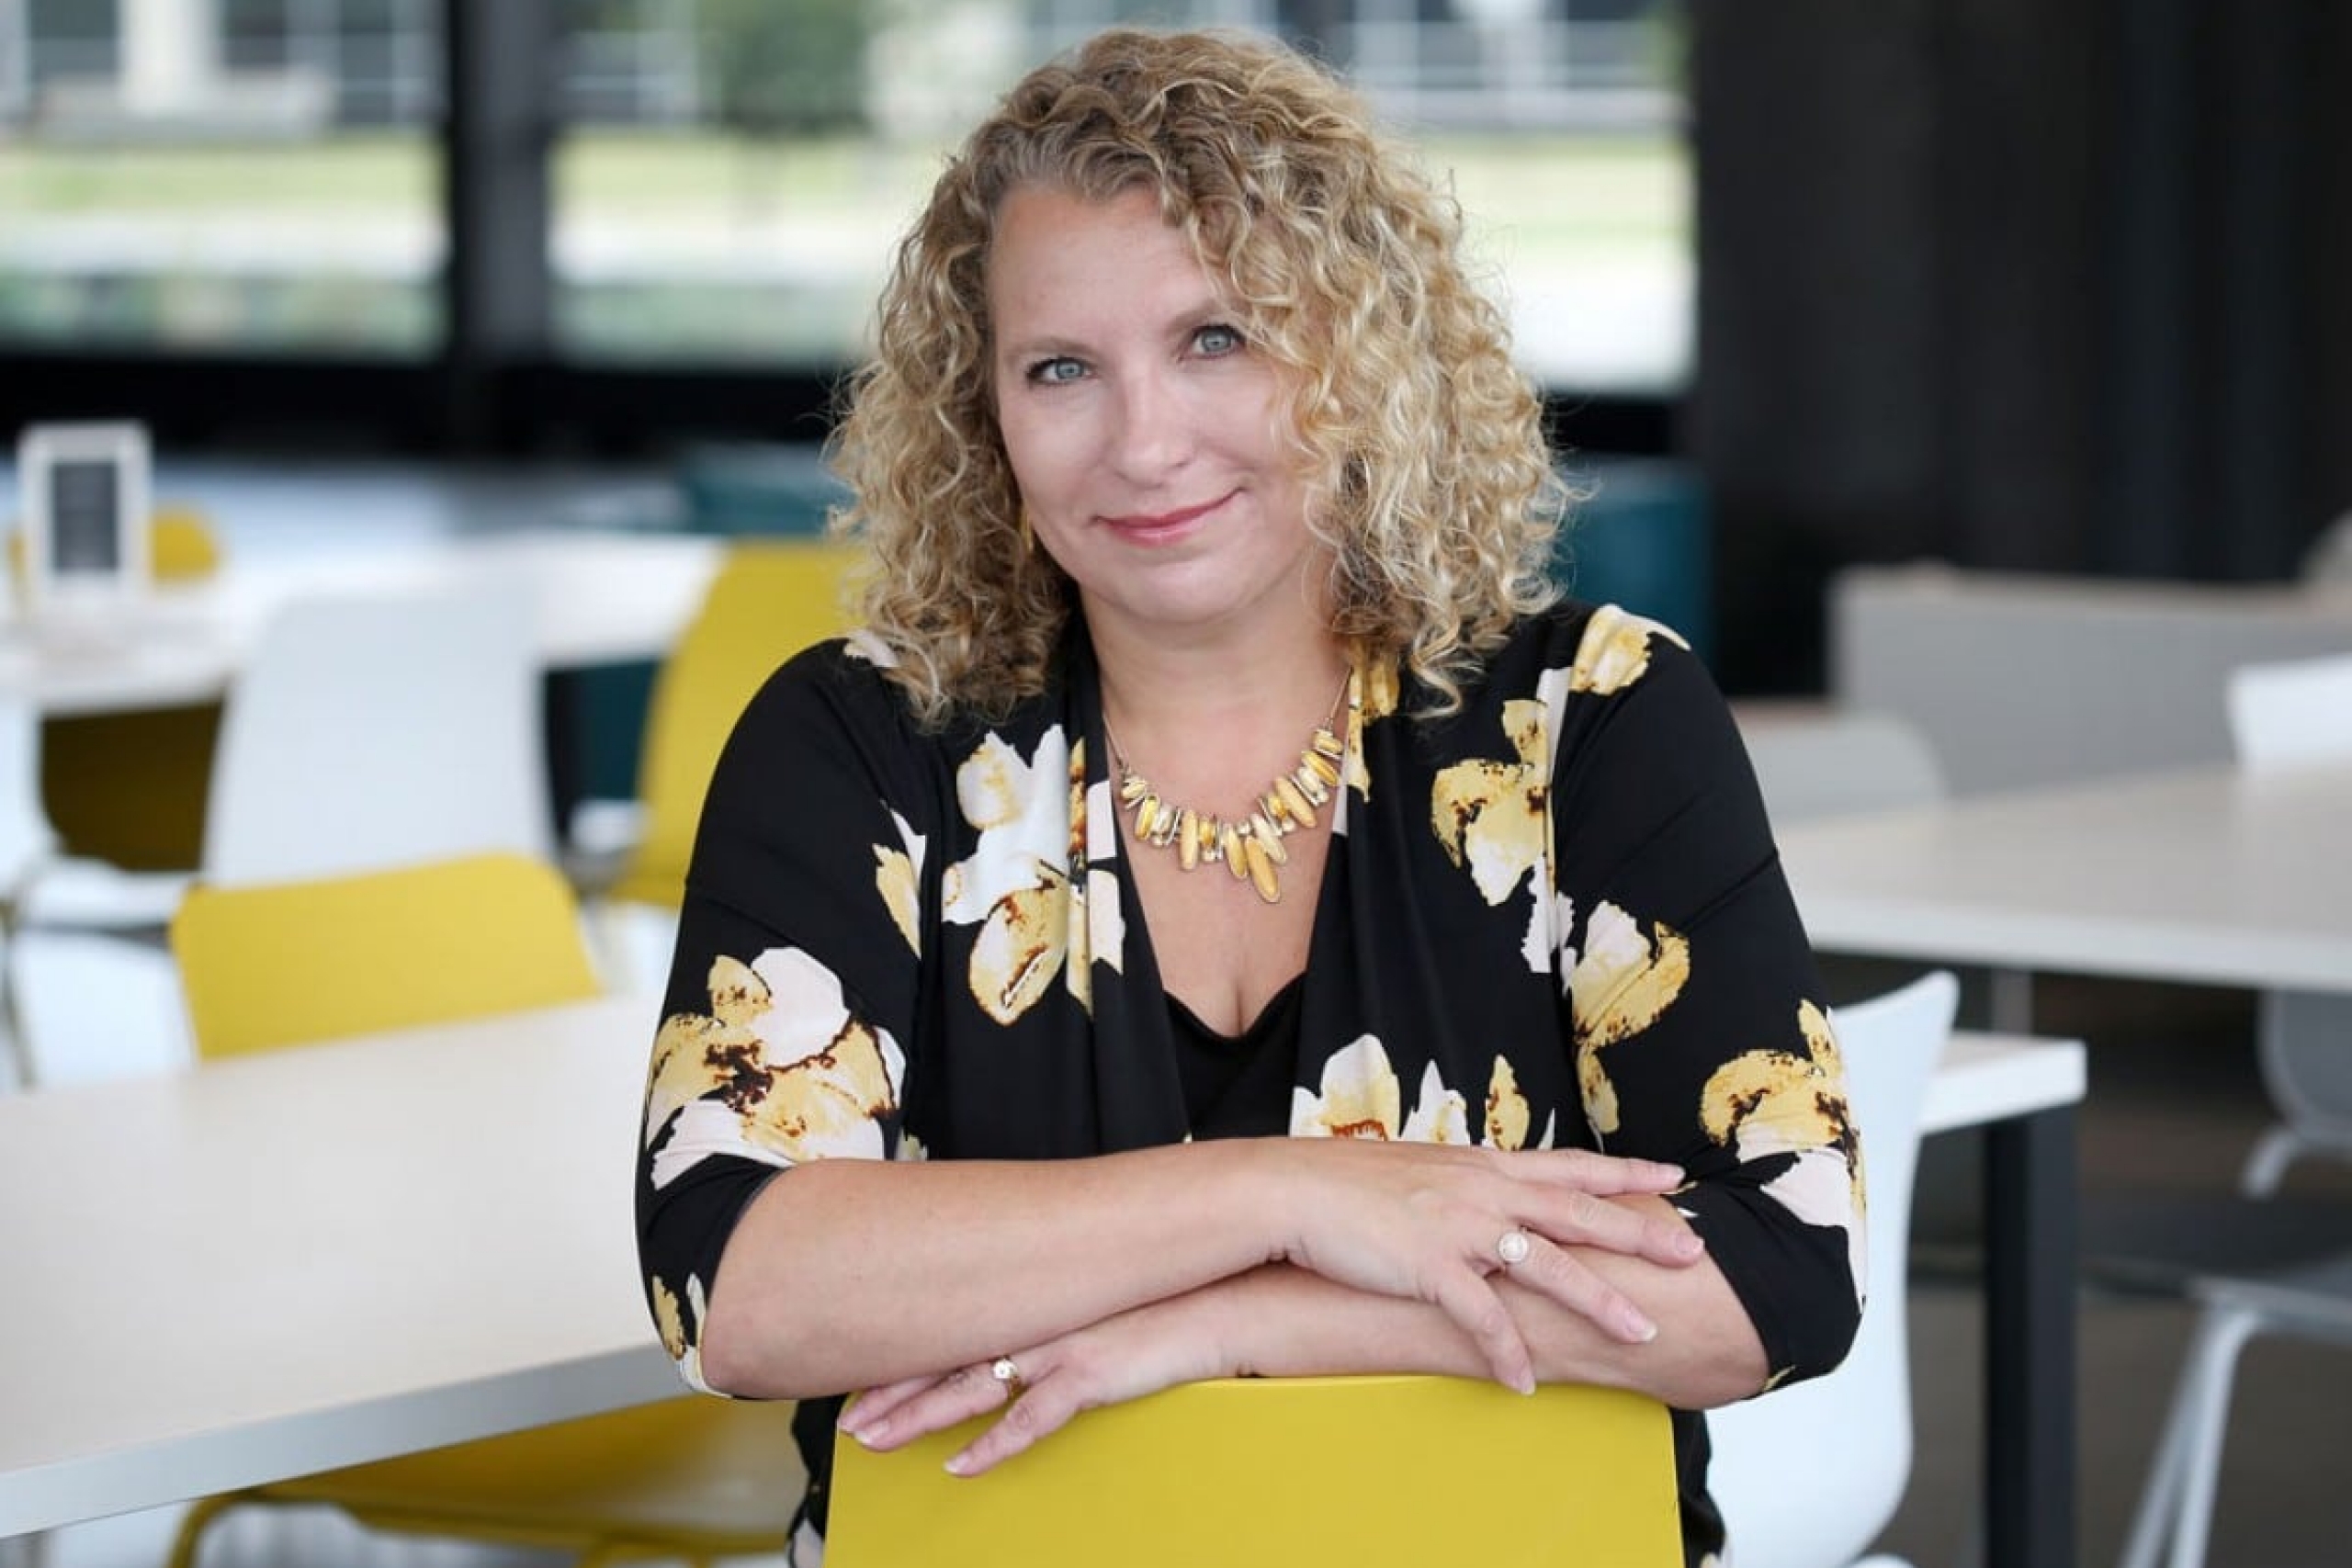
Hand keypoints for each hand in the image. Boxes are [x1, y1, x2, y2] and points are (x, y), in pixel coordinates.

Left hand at [838, 1292, 1228, 1476]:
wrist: (1227, 1298)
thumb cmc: (1169, 1303)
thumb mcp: (1101, 1302)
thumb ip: (1062, 1313)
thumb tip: (1031, 1336)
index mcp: (1036, 1299)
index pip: (953, 1326)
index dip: (904, 1355)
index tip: (862, 1372)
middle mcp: (1038, 1317)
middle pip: (945, 1354)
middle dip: (889, 1388)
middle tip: (845, 1417)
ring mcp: (1060, 1345)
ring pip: (969, 1384)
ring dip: (916, 1414)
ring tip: (872, 1438)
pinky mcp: (1091, 1374)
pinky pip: (1028, 1420)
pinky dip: (990, 1446)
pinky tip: (959, 1465)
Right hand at [1274, 1141, 1702, 1391]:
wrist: (1294, 1190)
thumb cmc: (1348, 1184)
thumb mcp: (1420, 1171)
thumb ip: (1464, 1186)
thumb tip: (1489, 1199)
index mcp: (1483, 1167)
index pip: (1568, 1166)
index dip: (1623, 1173)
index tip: (1670, 1177)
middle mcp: (1483, 1191)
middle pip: (1577, 1212)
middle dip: (1640, 1234)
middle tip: (1691, 1252)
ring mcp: (1461, 1228)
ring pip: (1548, 1266)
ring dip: (1599, 1302)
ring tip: (1642, 1333)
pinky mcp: (1431, 1266)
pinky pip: (1482, 1317)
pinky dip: (1506, 1351)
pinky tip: (1524, 1383)